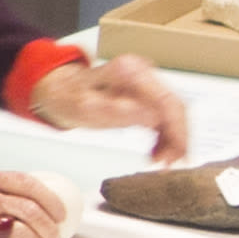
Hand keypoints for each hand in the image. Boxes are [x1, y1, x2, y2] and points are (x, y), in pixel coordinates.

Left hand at [29, 53, 189, 161]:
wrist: (61, 90)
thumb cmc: (69, 97)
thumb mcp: (85, 107)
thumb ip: (117, 111)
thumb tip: (153, 118)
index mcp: (130, 72)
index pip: (168, 102)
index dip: (177, 132)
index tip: (174, 157)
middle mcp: (143, 72)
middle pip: (175, 107)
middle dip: (178, 139)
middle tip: (168, 165)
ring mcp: (146, 82)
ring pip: (173, 113)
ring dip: (172, 139)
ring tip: (160, 162)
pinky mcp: (146, 94)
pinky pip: (164, 116)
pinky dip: (165, 136)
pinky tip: (157, 152)